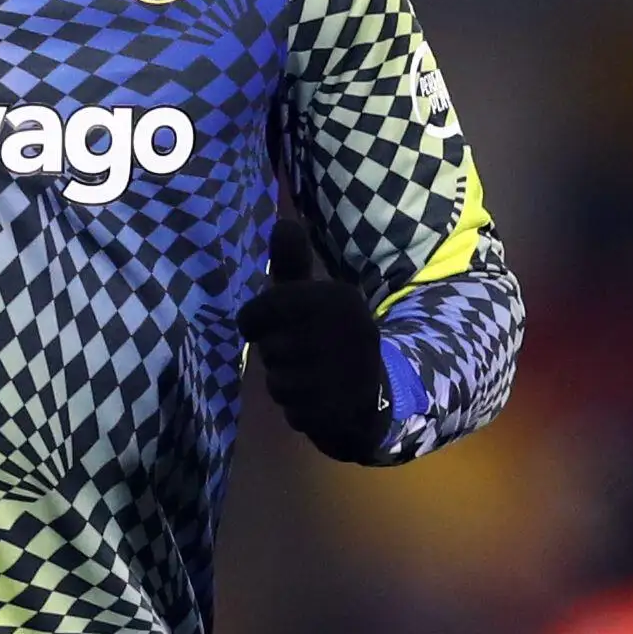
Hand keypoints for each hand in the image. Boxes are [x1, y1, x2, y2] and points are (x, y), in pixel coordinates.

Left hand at [240, 221, 391, 461]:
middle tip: (303, 354)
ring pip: (278, 384)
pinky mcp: (344, 408)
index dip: (255, 323)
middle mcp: (346, 331)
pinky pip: (293, 412)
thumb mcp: (317, 296)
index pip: (259, 312)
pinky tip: (320, 400)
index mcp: (337, 298)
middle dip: (277, 357)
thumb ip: (293, 265)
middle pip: (268, 351)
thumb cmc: (334, 338)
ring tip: (312, 377)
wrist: (378, 393)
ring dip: (287, 384)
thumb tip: (282, 221)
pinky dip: (300, 410)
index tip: (268, 325)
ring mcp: (347, 373)